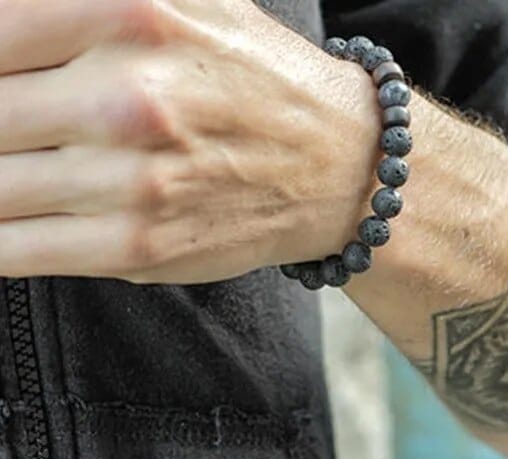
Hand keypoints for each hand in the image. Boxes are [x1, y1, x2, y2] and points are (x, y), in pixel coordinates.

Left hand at [0, 0, 379, 282]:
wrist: (338, 167)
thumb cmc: (255, 79)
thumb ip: (83, 3)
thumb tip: (6, 25)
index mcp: (126, 8)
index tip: (3, 86)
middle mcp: (125, 95)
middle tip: (12, 135)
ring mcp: (132, 181)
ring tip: (12, 172)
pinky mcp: (139, 247)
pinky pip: (14, 249)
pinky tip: (6, 225)